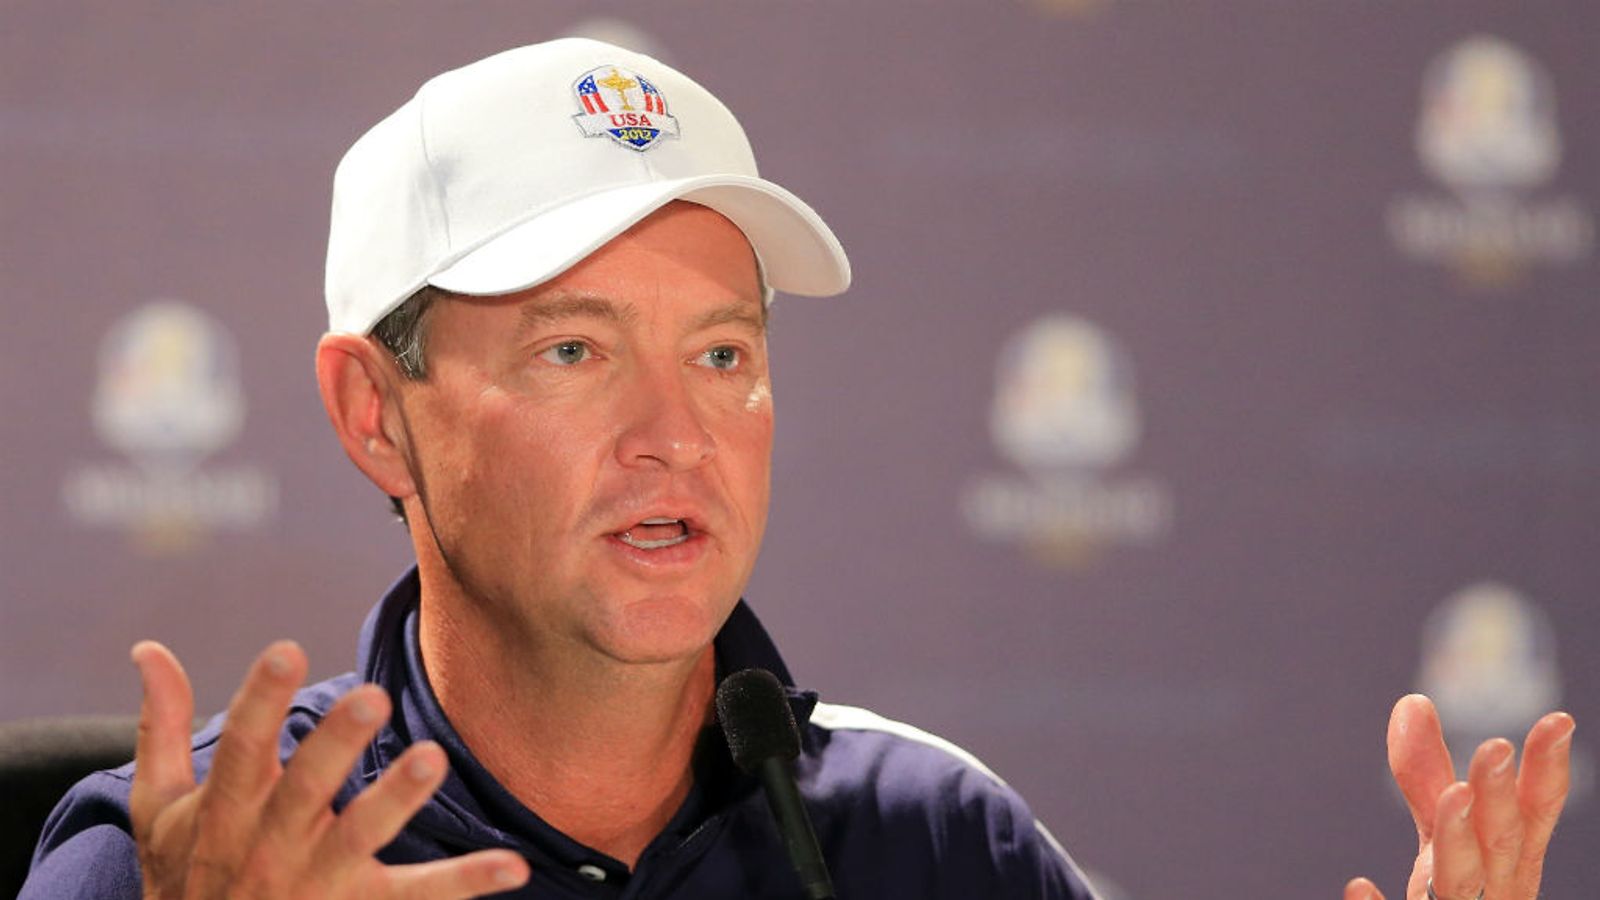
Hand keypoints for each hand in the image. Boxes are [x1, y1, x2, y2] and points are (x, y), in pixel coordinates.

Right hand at [129, 640, 530, 897]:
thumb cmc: (186, 877)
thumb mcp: (158, 809)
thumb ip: (162, 726)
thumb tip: (149, 648)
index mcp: (226, 808)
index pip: (241, 747)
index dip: (260, 699)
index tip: (286, 648)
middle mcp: (270, 844)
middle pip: (305, 788)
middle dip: (336, 744)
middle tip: (371, 696)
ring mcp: (318, 882)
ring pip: (359, 838)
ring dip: (396, 800)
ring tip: (433, 758)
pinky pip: (418, 896)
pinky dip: (466, 881)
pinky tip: (513, 864)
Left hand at [1344, 694, 1574, 899]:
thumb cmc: (1458, 897)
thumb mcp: (1446, 836)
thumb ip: (1428, 777)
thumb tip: (1413, 702)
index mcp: (1506, 865)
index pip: (1532, 815)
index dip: (1547, 772)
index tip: (1559, 720)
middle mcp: (1494, 893)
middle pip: (1500, 845)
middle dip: (1501, 799)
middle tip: (1495, 747)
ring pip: (1462, 885)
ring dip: (1459, 842)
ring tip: (1456, 796)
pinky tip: (1360, 886)